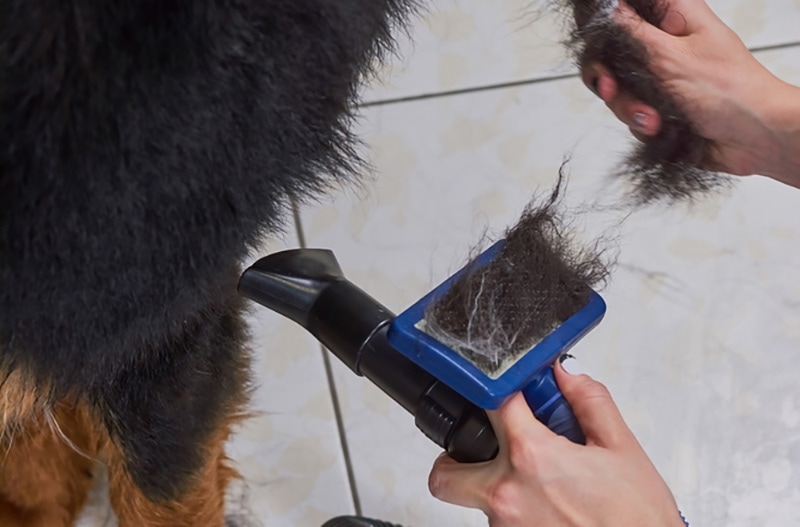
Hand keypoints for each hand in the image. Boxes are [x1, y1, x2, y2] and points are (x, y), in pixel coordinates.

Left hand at [428, 359, 684, 526]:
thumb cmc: (637, 519)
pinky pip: (497, 524)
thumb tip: (565, 374)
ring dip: (496, 487)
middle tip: (488, 450)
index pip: (489, 403)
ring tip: (541, 485)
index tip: (510, 392)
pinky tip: (550, 508)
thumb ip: (589, 402)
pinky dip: (516, 513)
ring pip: (475, 501)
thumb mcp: (621, 448)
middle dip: (458, 458)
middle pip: (446, 473)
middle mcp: (506, 495)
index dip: (500, 390)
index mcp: (530, 456)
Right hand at [582, 0, 799, 185]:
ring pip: (616, 85)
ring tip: (651, 119)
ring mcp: (658, 73)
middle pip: (609, 50)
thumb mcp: (671, 56)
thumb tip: (604, 9)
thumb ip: (630, 32)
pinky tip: (658, 127)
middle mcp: (662, 41)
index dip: (601, 22)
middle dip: (606, 76)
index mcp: (671, 15)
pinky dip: (638, 122)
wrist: (753, 138)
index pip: (622, 6)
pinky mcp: (656, 103)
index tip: (597, 42)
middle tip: (611, 89)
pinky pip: (628, 109)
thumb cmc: (730, 91)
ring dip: (627, 105)